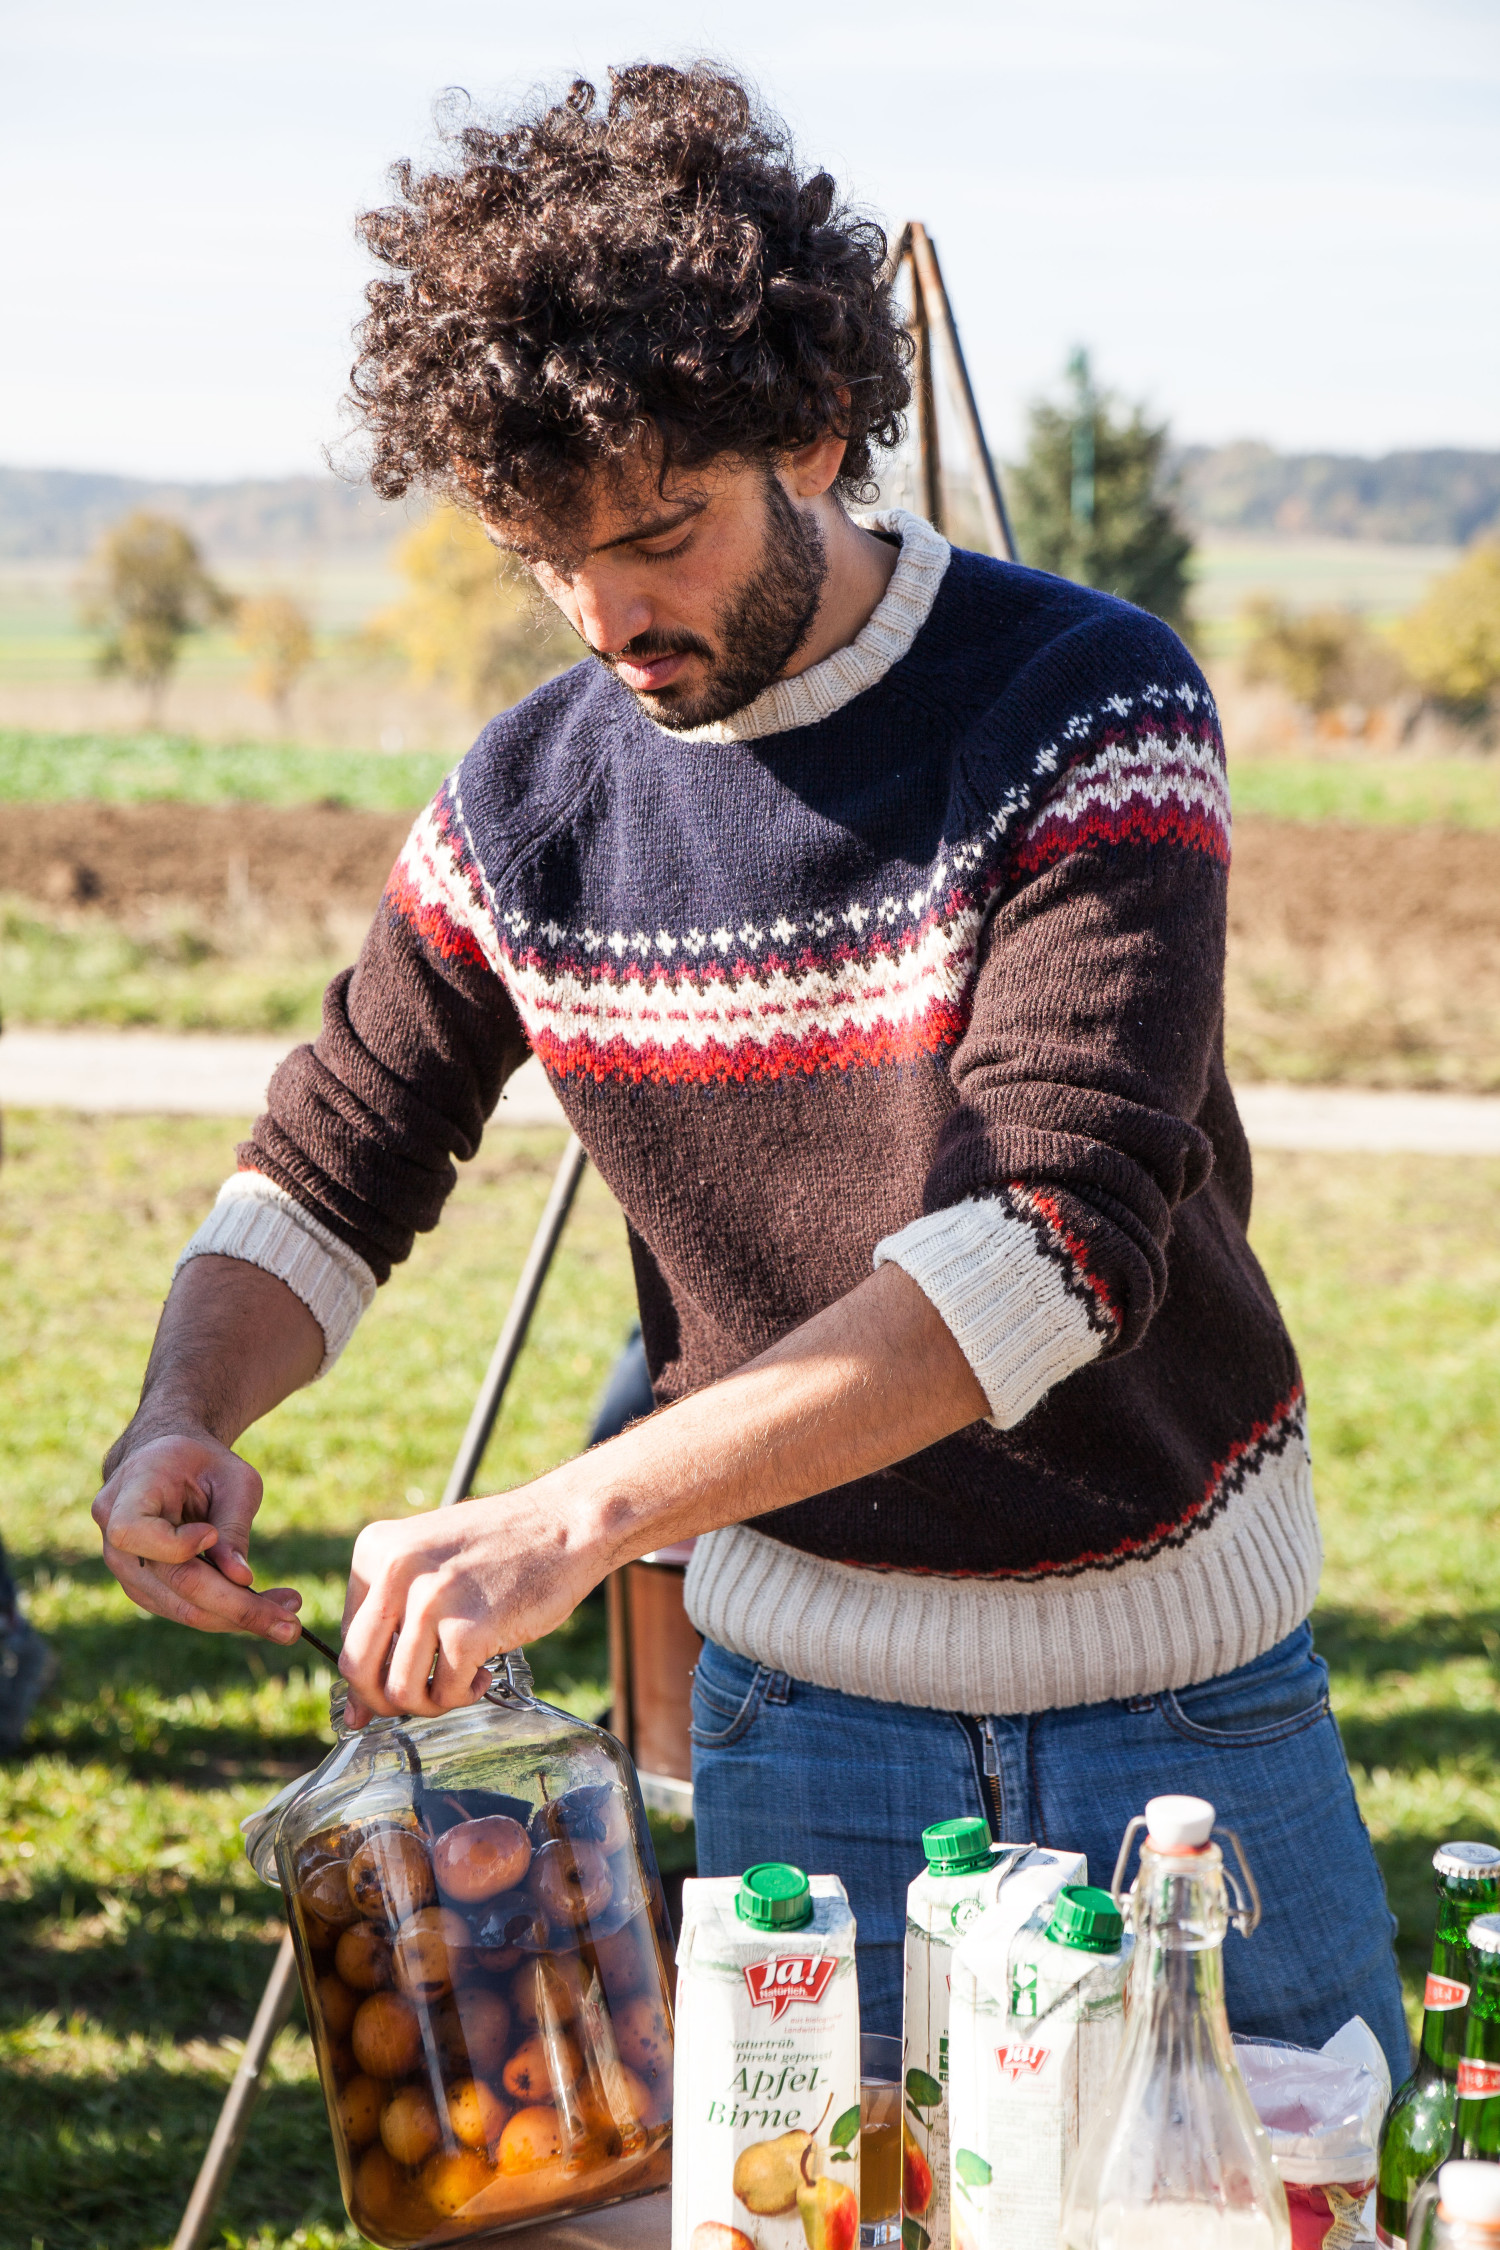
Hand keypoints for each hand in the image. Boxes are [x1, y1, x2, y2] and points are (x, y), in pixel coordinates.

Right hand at [92, 1430, 303, 1641]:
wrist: (167, 1465)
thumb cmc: (203, 1463)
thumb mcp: (232, 1477)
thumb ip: (233, 1523)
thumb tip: (240, 1578)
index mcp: (128, 1491)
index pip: (132, 1530)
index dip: (175, 1545)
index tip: (212, 1535)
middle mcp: (115, 1538)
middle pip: (174, 1582)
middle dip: (236, 1606)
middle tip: (290, 1621)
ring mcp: (127, 1570)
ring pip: (182, 1608)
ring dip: (238, 1618)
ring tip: (288, 1618)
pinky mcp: (146, 1591)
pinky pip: (186, 1611)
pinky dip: (227, 1615)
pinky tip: (267, 1610)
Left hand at [339, 1482, 599, 1723]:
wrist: (566, 1522)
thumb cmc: (504, 1547)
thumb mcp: (432, 1565)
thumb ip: (391, 1624)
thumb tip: (356, 1711)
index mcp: (377, 1549)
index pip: (347, 1635)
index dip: (368, 1672)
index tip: (391, 1685)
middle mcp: (395, 1570)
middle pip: (357, 1668)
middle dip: (384, 1700)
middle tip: (419, 1698)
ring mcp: (430, 1600)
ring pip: (397, 1690)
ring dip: (428, 1702)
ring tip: (457, 1682)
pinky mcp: (467, 1630)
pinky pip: (444, 1693)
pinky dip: (462, 1696)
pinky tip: (482, 1673)